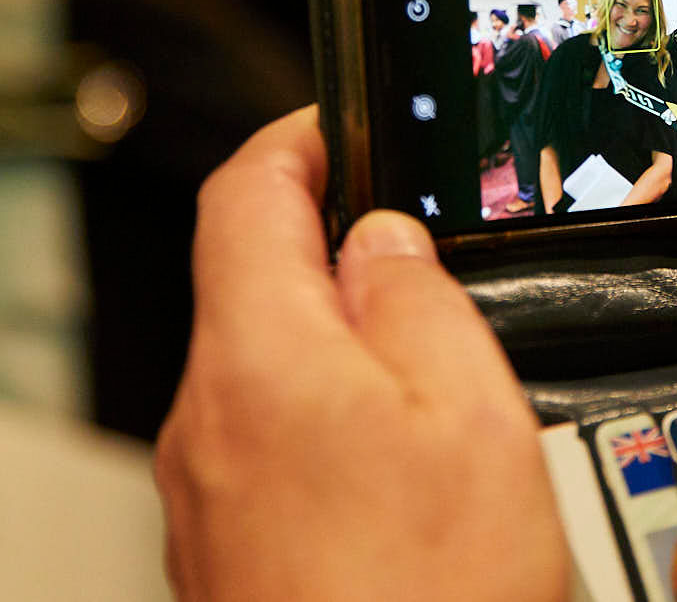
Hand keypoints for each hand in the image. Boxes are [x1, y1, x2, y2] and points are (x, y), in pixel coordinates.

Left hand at [155, 106, 568, 601]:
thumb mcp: (471, 417)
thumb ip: (418, 298)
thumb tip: (382, 239)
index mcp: (260, 359)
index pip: (243, 193)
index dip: (296, 138)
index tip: (341, 125)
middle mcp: (206, 422)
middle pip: (252, 282)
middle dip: (335, 254)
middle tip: (429, 263)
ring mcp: (204, 492)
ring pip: (269, 369)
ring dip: (343, 349)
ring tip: (442, 395)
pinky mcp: (224, 550)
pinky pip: (272, 445)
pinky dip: (331, 424)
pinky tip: (406, 478)